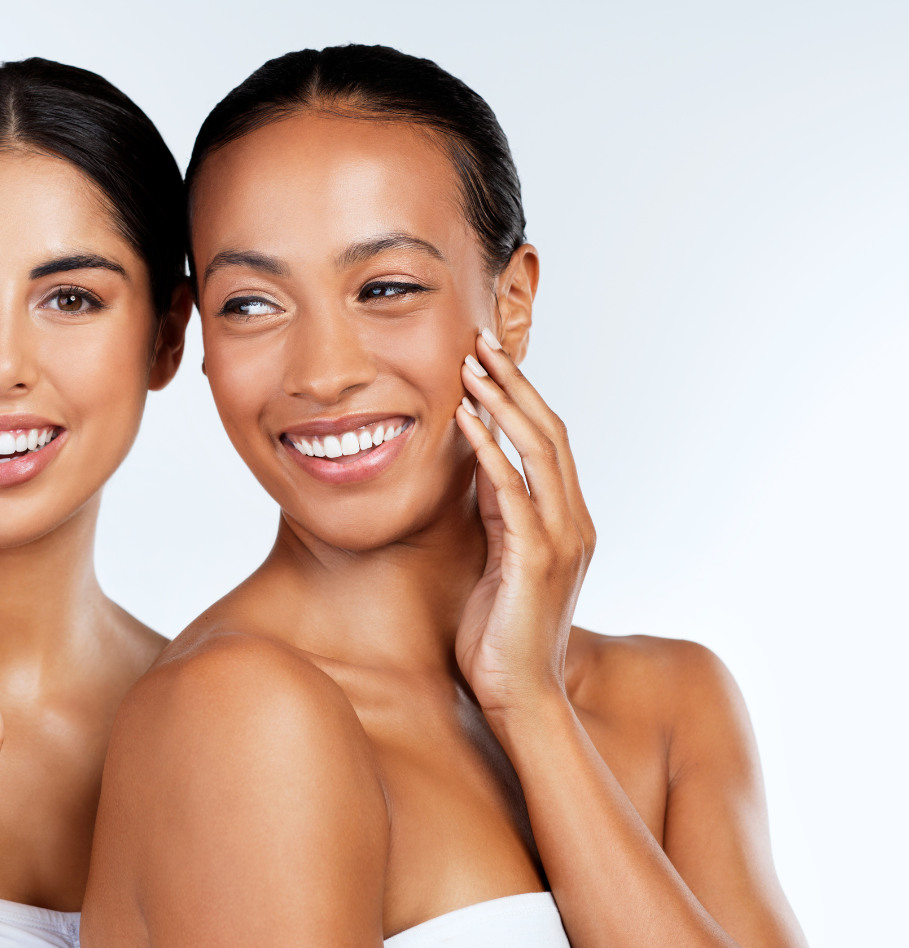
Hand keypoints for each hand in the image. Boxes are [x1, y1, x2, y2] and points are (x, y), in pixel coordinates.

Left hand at [452, 328, 595, 717]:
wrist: (519, 696)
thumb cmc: (500, 634)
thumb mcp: (499, 559)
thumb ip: (499, 514)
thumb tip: (481, 467)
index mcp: (569, 522)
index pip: (551, 442)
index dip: (523, 396)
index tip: (490, 360)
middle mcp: (574, 524)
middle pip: (551, 432)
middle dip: (515, 383)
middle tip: (481, 343)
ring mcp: (561, 540)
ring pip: (538, 451)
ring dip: (502, 403)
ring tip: (470, 367)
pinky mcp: (535, 560)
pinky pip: (512, 491)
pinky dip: (488, 450)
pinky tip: (463, 421)